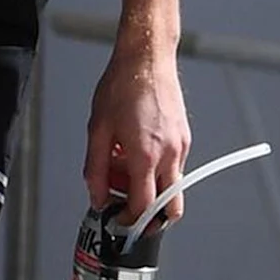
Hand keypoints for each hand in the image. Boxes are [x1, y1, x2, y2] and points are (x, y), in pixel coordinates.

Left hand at [86, 38, 191, 226]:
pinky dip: (154, 168)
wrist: (147, 58)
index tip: (117, 219)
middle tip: (124, 204)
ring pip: (170, 186)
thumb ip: (95, 170)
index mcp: (146, 156)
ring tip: (121, 165)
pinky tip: (133, 149)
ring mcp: (181, 146)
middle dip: (148, 215)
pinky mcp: (184, 137)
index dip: (129, 220)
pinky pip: (173, 166)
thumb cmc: (123, 87)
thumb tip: (96, 196)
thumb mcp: (97, 131)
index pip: (144, 207)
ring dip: (148, 187)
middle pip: (170, 207)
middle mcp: (170, 154)